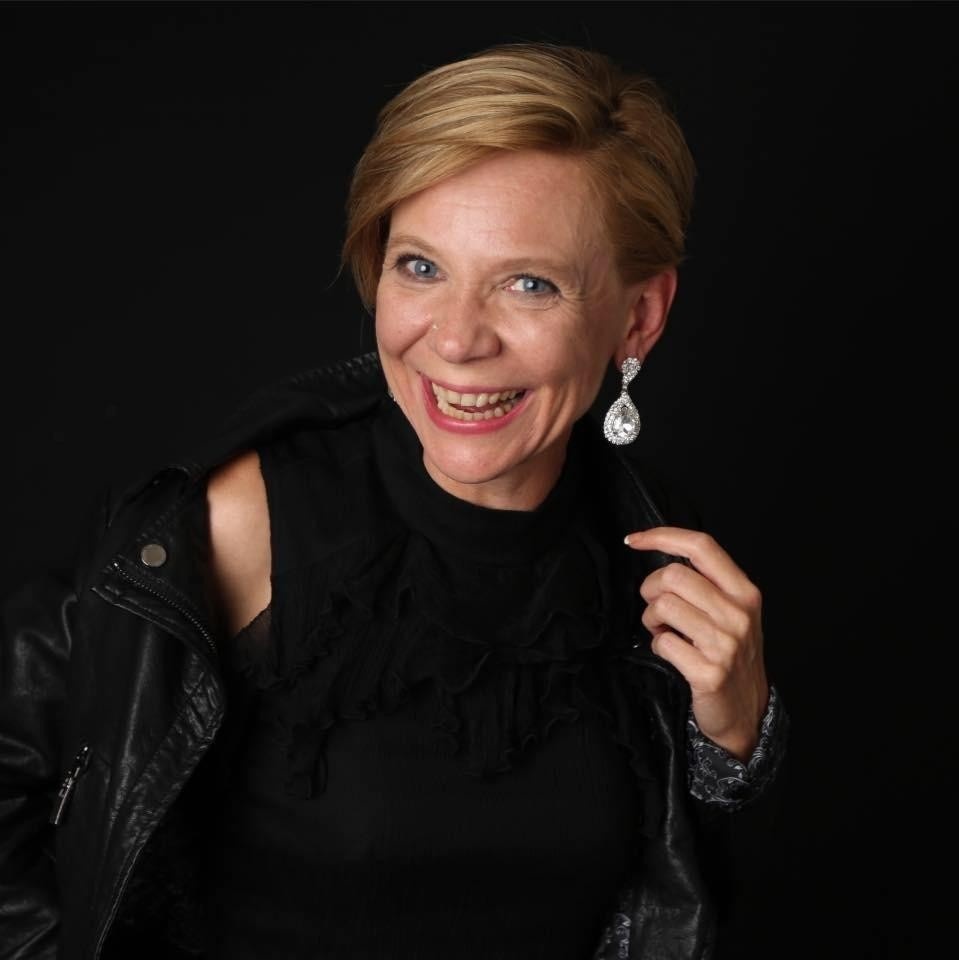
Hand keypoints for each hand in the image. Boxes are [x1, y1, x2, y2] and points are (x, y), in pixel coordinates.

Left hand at [624, 526, 768, 761]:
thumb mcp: (732, 612)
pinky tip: (672, 654)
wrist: (745, 712)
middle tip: (656, 609)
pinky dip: (657, 646)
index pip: (701, 546)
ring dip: (652, 620)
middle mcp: (738, 614)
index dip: (662, 536)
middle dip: (650, 590)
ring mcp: (725, 644)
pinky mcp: (709, 672)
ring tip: (665, 632)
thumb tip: (661, 553)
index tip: (632, 540)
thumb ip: (706, 583)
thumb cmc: (730, 655)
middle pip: (673, 576)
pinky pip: (662, 643)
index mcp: (744, 592)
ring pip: (663, 607)